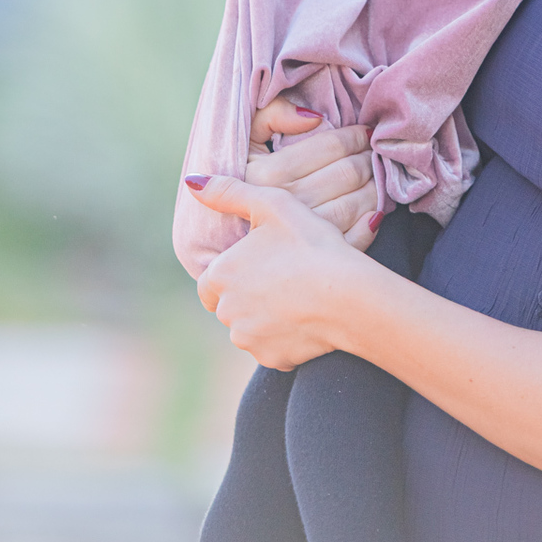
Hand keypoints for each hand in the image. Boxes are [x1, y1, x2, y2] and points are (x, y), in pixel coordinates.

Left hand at [190, 175, 367, 367]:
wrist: (348, 295)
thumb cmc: (311, 244)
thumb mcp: (273, 205)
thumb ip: (229, 192)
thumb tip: (192, 182)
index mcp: (219, 276)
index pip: (210, 281)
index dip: (233, 272)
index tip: (261, 263)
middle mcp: (226, 313)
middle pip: (231, 305)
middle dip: (250, 294)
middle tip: (285, 275)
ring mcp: (248, 339)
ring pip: (250, 327)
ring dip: (266, 316)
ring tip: (299, 295)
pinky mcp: (273, 359)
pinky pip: (273, 347)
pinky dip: (285, 336)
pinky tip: (307, 316)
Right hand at [246, 96, 379, 251]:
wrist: (214, 241)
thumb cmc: (232, 182)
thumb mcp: (241, 140)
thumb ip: (270, 116)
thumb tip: (313, 118)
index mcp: (267, 175)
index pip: (329, 146)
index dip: (353, 137)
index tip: (365, 132)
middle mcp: (286, 205)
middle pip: (347, 174)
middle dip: (368, 159)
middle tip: (374, 153)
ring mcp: (300, 236)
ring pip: (355, 204)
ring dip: (375, 187)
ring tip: (377, 176)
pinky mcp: (311, 258)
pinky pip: (353, 239)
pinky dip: (371, 222)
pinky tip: (375, 210)